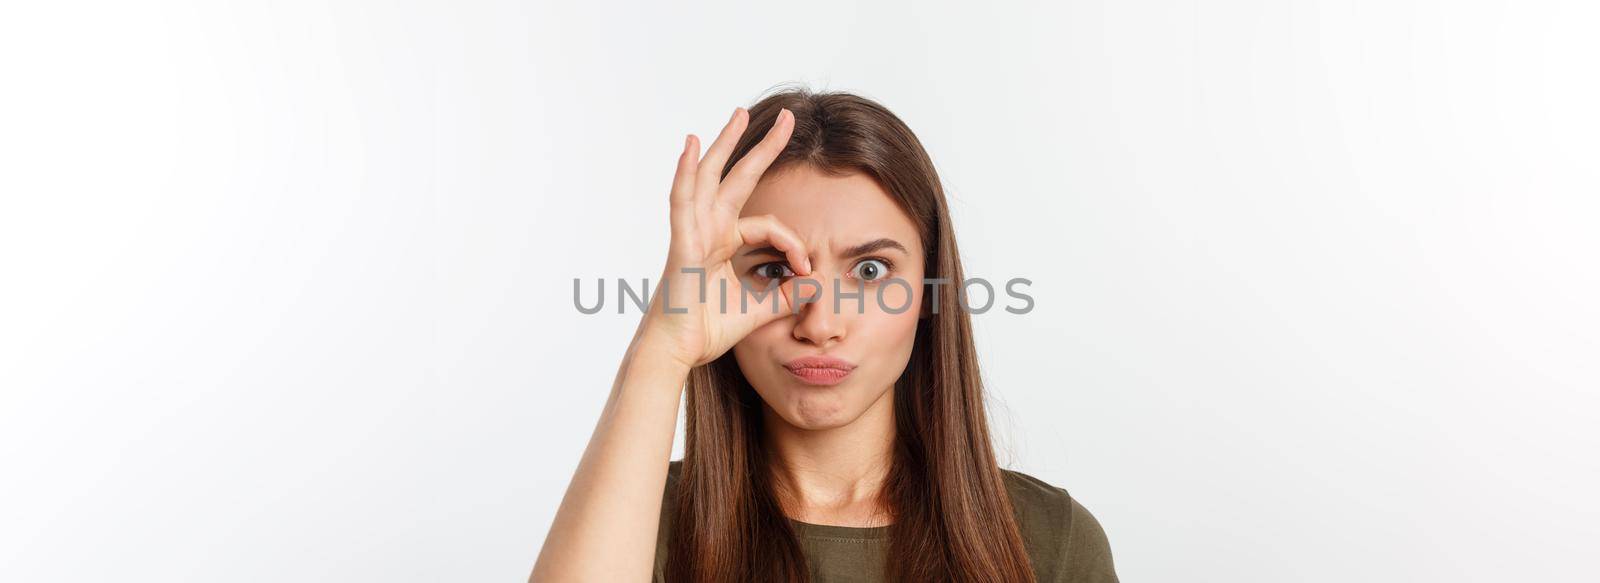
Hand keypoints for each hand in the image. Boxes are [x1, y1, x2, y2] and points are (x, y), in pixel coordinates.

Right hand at [638, 107, 808, 368]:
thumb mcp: (758, 311)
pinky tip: (691, 144)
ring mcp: (692, 232)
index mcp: (722, 242)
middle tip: (788, 119)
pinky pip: (682, 201)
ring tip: (740, 114)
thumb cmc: (705, 331)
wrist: (675, 352)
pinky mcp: (681, 243)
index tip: (808, 270)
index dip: (794, 243)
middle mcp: (707, 229)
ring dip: (726, 143)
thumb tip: (817, 285)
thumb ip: (786, 296)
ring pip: (709, 177)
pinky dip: (684, 172)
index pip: (768, 226)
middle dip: (762, 147)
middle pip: (737, 177)